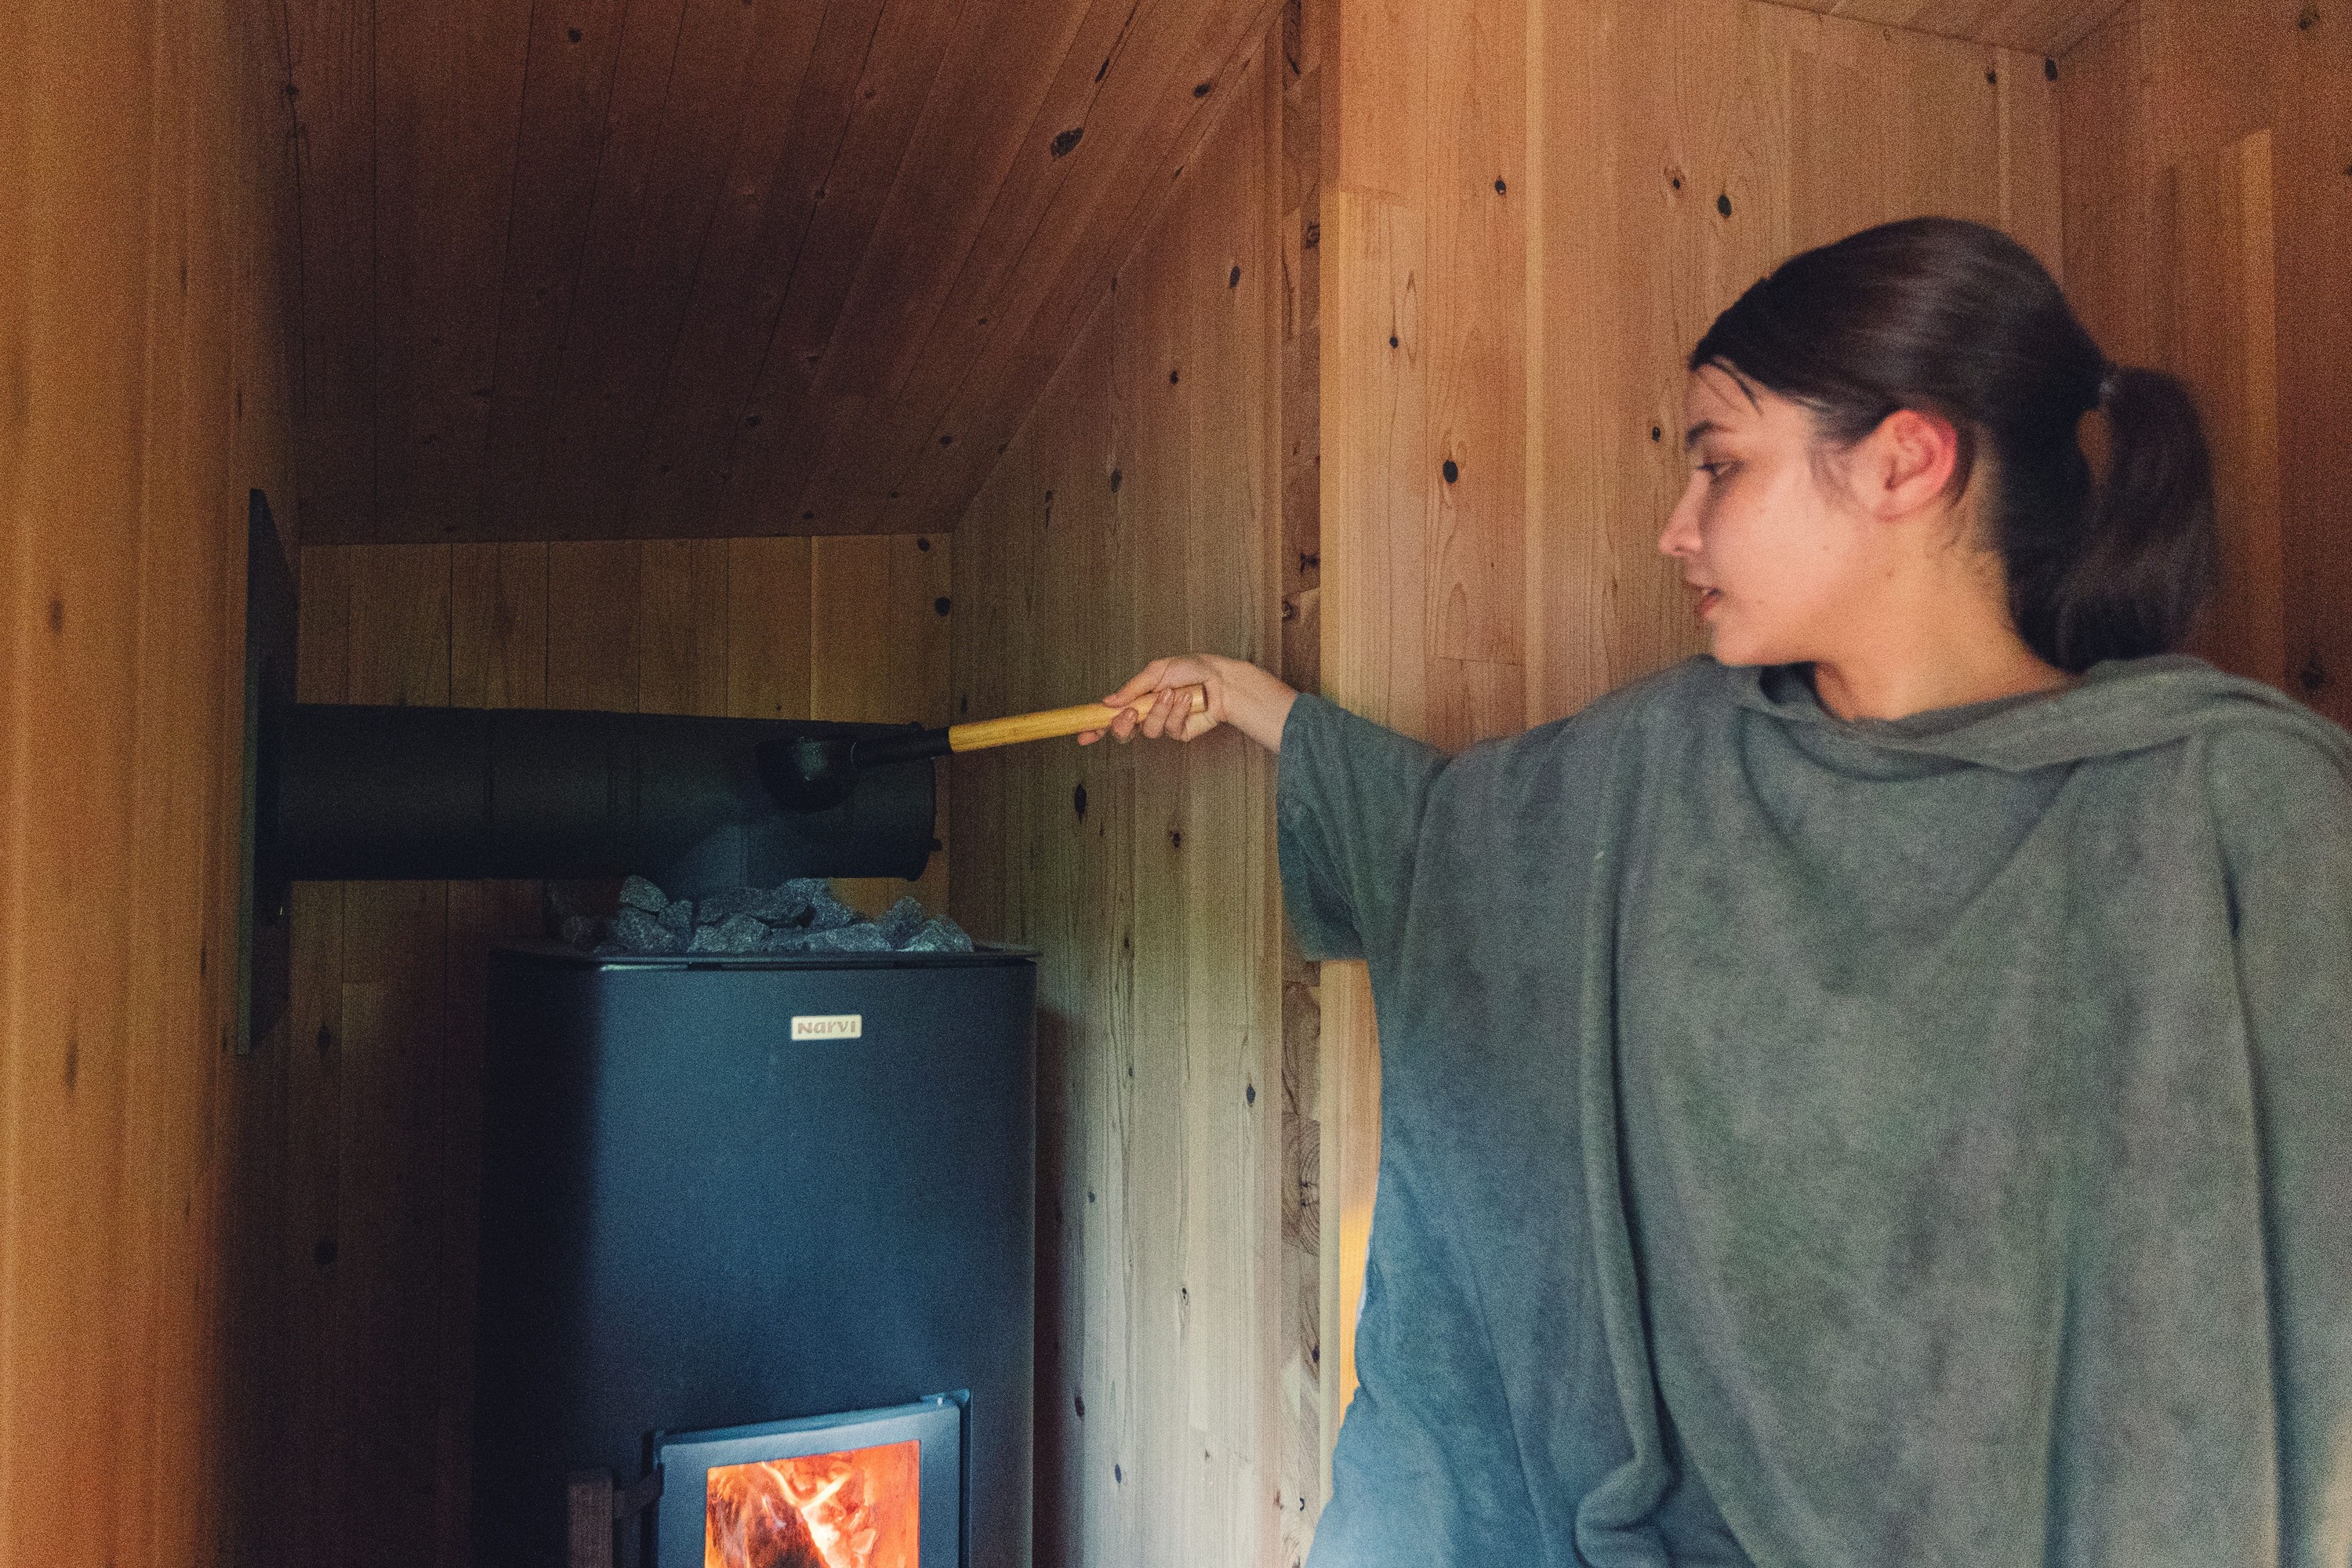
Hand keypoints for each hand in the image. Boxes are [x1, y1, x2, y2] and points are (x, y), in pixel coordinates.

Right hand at [1077, 654, 1297, 752]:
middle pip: (1123, 732)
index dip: (1096, 727)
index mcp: (1138, 698)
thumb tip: (1108, 702)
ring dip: (1158, 712)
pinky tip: (1184, 700)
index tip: (1082, 735)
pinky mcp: (1180, 732)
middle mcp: (1148, 713)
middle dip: (1122, 725)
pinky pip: (1170, 729)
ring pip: (1148, 731)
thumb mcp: (1157, 671)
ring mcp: (1163, 724)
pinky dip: (1175, 712)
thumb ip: (1132, 688)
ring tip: (1170, 694)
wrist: (1220, 679)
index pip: (1111, 715)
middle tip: (1129, 713)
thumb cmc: (1191, 669)